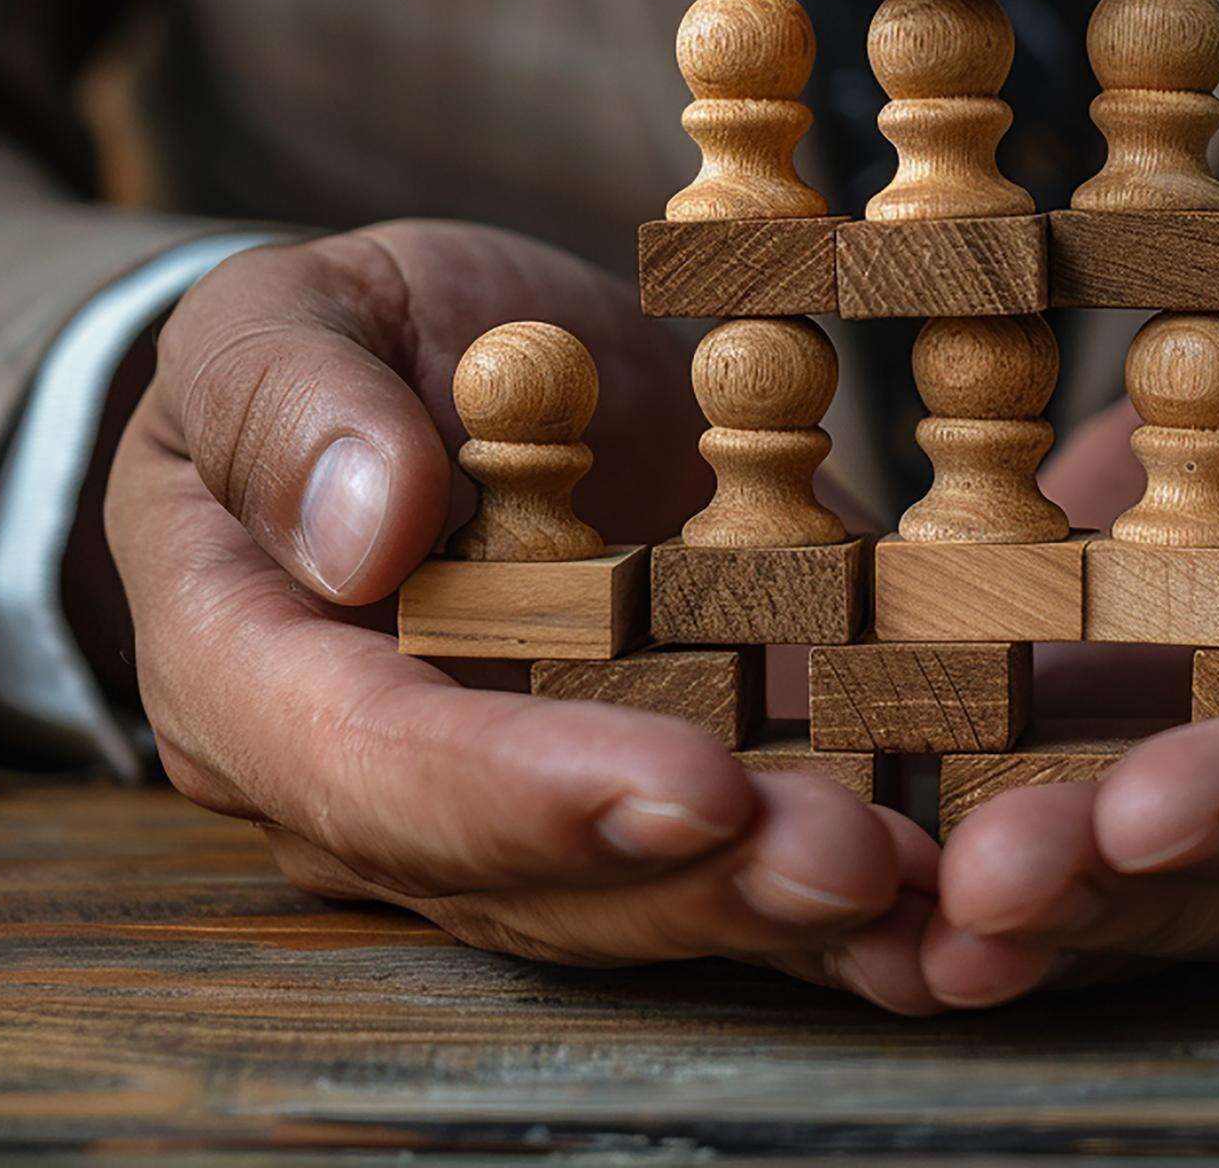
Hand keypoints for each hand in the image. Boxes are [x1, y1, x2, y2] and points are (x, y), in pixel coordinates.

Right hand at [106, 220, 938, 1012]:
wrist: (444, 364)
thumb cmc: (337, 343)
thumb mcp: (281, 321)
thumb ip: (295, 410)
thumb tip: (364, 531)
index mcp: (260, 673)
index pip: (374, 767)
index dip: (524, 795)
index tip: (683, 789)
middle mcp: (389, 778)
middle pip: (530, 871)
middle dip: (699, 882)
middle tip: (857, 863)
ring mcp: (526, 784)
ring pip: (643, 886)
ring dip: (787, 898)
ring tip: (929, 885)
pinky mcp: (649, 755)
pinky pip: (736, 829)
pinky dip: (845, 842)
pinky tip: (958, 869)